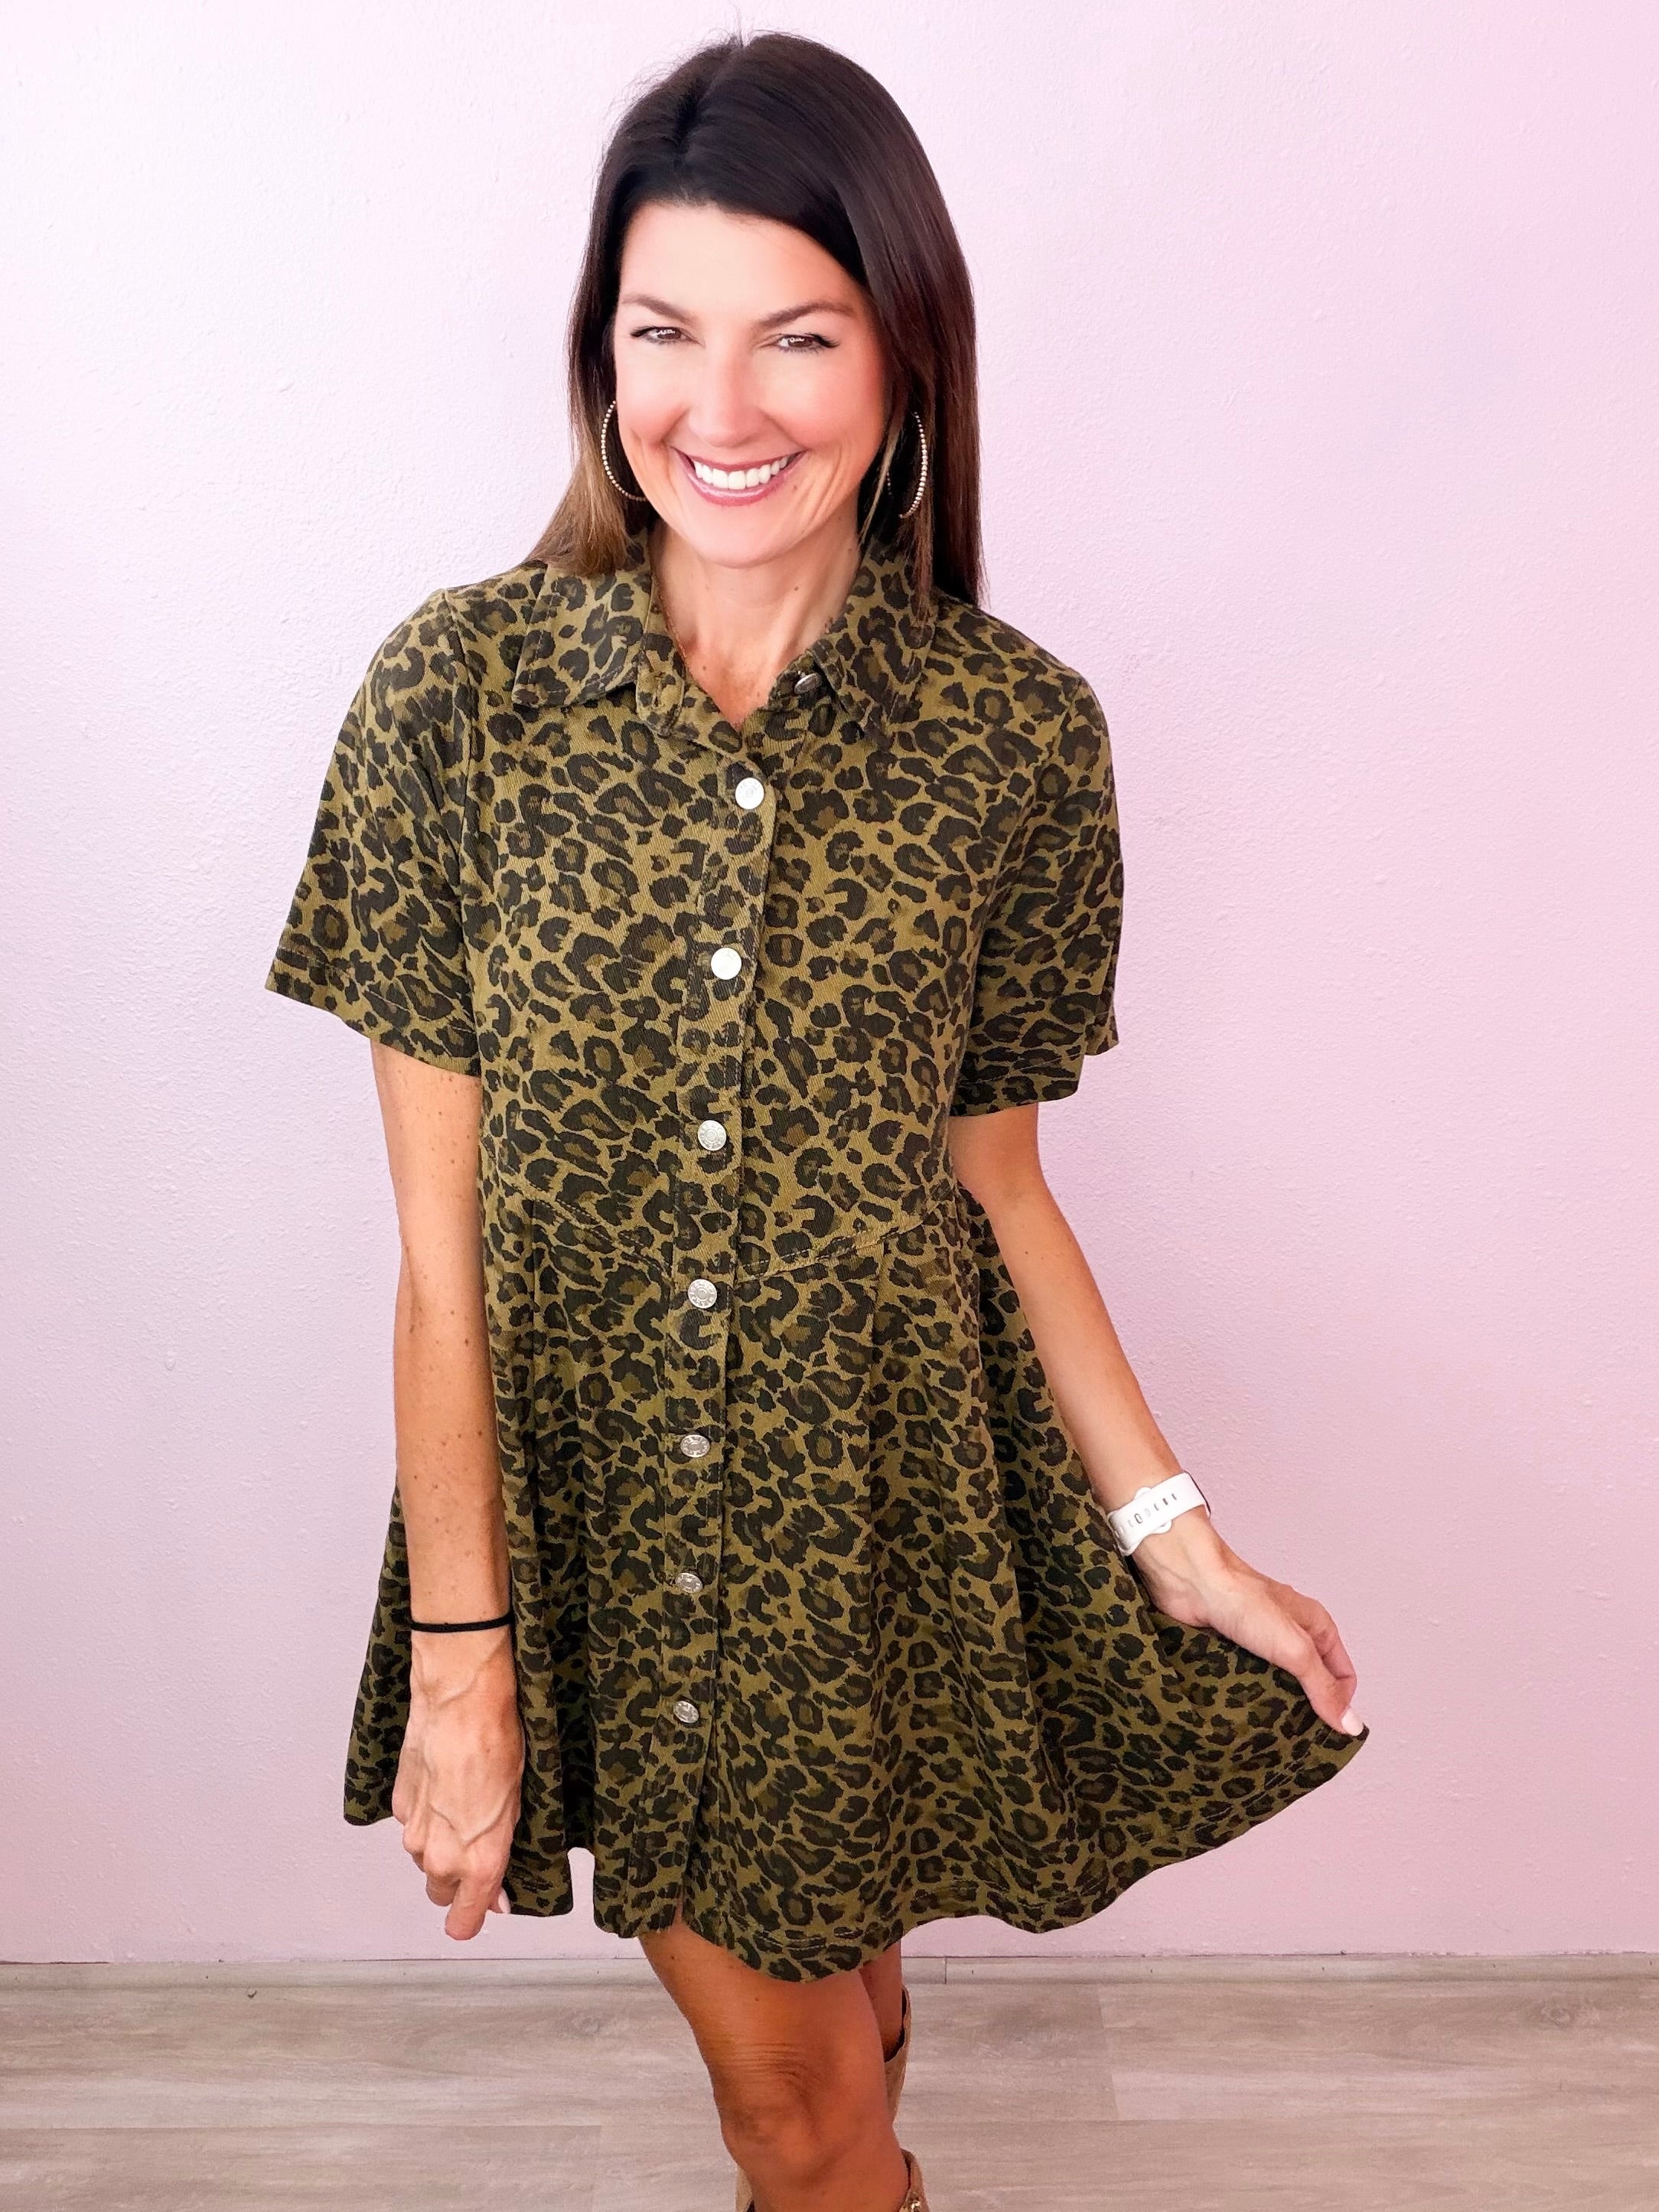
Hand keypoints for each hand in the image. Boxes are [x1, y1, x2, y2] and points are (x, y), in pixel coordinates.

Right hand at [391, 1629, 524, 1938]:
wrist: (460, 1700)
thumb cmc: (497, 1742)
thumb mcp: (517, 1804)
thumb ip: (499, 1856)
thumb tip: (494, 1892)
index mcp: (477, 1860)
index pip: (462, 1921)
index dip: (471, 1919)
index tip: (482, 1910)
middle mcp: (440, 1855)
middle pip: (440, 1891)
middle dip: (457, 1878)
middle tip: (477, 1844)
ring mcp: (414, 1831)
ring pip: (423, 1859)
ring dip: (439, 1845)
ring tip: (464, 1805)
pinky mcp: (399, 1804)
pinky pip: (412, 1825)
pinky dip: (425, 1815)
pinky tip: (444, 1787)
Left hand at [1125, 1510, 1364, 1737]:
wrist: (1191, 1582)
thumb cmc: (1243, 1600)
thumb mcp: (1295, 1649)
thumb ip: (1322, 1687)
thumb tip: (1350, 1724)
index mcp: (1317, 1628)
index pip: (1342, 1676)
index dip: (1339, 1703)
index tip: (1325, 1731)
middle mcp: (1292, 1634)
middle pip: (1310, 1682)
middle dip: (1304, 1708)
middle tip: (1294, 1737)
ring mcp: (1261, 1642)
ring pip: (1277, 1684)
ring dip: (1272, 1704)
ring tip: (1266, 1729)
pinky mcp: (1234, 1649)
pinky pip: (1248, 1680)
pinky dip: (1247, 1695)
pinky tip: (1241, 1711)